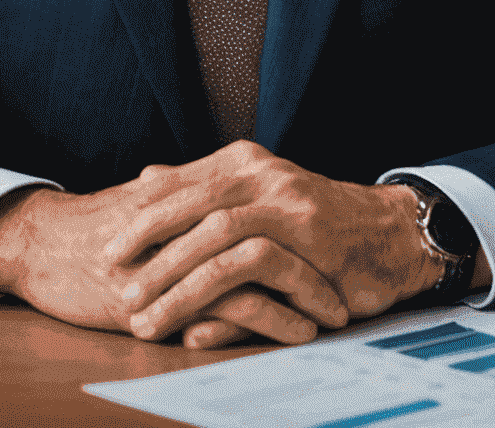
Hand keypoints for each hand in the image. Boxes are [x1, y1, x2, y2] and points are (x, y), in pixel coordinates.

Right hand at [0, 170, 347, 346]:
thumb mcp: (146, 203)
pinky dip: (273, 317)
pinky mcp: (170, 290)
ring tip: (333, 315)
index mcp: (197, 186)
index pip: (268, 204)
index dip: (307, 231)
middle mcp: (196, 210)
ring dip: (306, 291)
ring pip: (264, 263)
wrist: (38, 242)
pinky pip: (235, 301)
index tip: (340, 255)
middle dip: (319, 261)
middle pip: (277, 229)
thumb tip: (210, 188)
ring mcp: (184, 249)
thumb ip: (184, 194)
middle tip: (352, 288)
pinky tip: (298, 331)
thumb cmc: (91, 227)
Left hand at [102, 141, 443, 347]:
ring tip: (144, 314)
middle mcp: (266, 176)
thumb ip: (205, 189)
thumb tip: (147, 178)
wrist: (387, 233)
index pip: (182, 182)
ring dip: (176, 279)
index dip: (143, 213)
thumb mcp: (257, 195)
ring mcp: (291, 208)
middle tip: (112, 276)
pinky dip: (223, 307)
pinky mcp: (314, 248)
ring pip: (221, 237)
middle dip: (148, 243)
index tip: (107, 243)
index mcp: (246, 162)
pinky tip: (196, 333)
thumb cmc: (312, 221)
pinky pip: (258, 275)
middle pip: (195, 203)